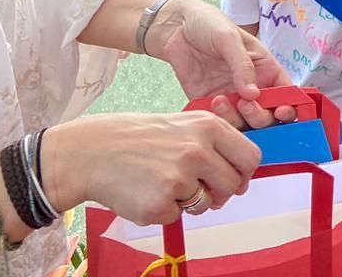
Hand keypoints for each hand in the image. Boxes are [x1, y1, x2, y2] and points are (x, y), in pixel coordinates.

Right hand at [44, 112, 261, 222]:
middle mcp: (197, 150)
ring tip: (161, 182)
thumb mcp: (181, 125)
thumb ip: (212, 145)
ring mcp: (179, 178)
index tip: (232, 178)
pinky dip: (163, 210)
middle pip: (233, 185)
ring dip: (189, 201)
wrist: (90, 152)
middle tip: (195, 188)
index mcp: (207, 127)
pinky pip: (176, 217)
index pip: (251, 157)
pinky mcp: (160, 204)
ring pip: (206, 204)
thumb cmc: (137, 138)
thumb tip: (240, 176)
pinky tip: (144, 191)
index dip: (243, 173)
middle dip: (219, 192)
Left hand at [146, 0, 297, 129]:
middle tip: (245, 105)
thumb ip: (243, 66)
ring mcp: (231, 97)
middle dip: (260, 116)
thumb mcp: (230, 38)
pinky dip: (219, 120)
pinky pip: (220, 122)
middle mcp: (251, 87)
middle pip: (267, 115)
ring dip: (236, 118)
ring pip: (243, 123)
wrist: (175, 27)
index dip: (289, 106)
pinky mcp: (209, 104)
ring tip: (220, 100)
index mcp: (265, 69)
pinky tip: (212, 103)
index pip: (285, 93)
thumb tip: (253, 94)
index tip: (282, 111)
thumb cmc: (209, 24)